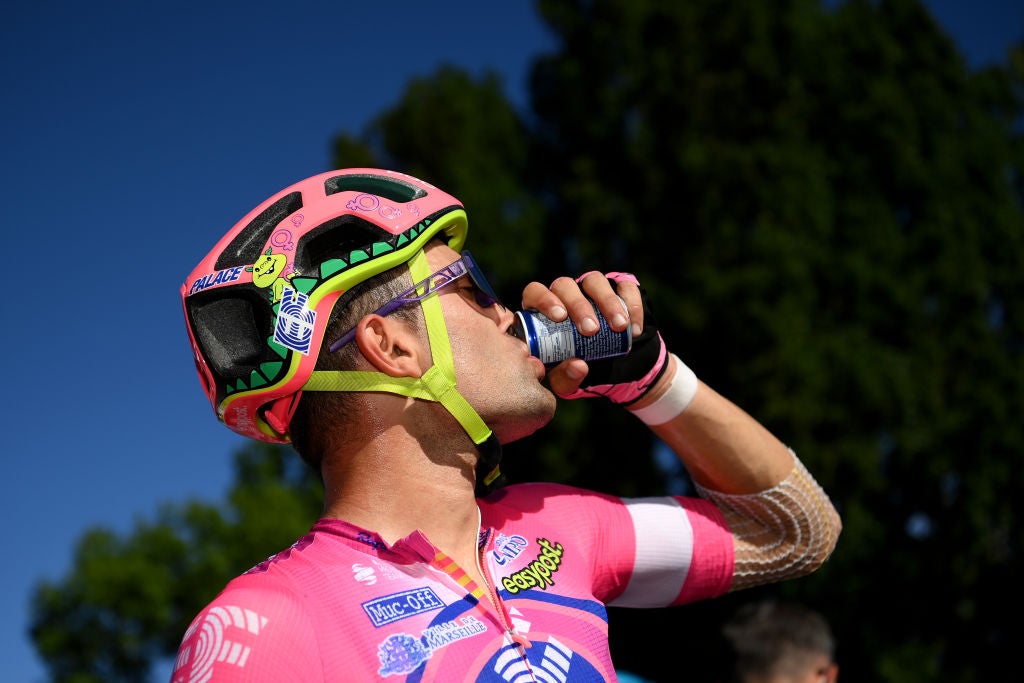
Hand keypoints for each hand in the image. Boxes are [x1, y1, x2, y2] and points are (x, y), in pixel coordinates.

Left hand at [520, 271, 667, 402]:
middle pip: (565, 285)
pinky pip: (625, 288)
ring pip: (594, 281)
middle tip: (591, 330)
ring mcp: (592, 289)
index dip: (544, 300)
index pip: (535, 292)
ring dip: (607, 301)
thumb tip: (578, 366)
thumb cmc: (578, 367)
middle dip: (579, 305)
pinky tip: (634, 328)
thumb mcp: (568, 380)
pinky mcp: (619, 290)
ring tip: (619, 327)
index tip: (560, 317)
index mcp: (543, 311)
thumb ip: (566, 377)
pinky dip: (632, 305)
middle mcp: (566, 294)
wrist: (613, 367)